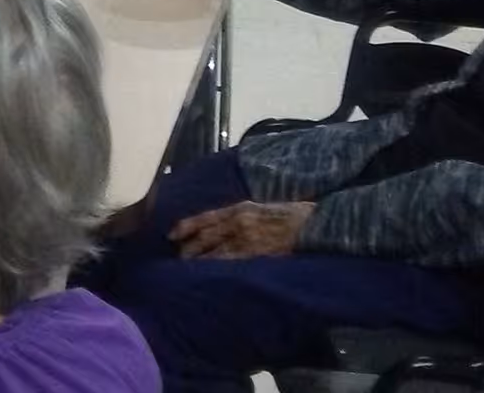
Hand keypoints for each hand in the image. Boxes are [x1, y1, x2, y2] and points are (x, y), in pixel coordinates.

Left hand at [172, 201, 314, 258]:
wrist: (313, 223)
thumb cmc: (288, 215)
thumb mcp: (260, 208)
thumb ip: (239, 215)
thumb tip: (219, 227)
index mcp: (239, 208)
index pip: (205, 217)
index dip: (186, 226)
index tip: (171, 235)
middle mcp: (239, 221)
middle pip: (205, 236)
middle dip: (189, 248)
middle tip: (177, 258)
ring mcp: (248, 238)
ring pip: (215, 252)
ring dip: (200, 261)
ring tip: (187, 270)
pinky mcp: (258, 253)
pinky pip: (232, 262)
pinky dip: (218, 268)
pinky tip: (210, 275)